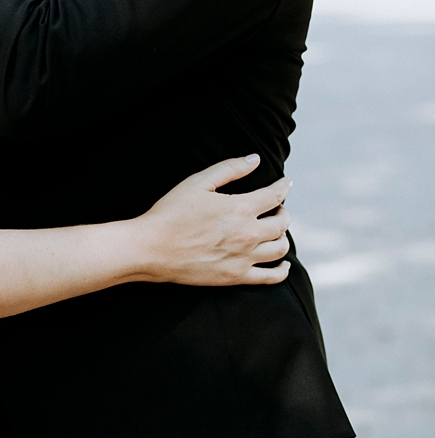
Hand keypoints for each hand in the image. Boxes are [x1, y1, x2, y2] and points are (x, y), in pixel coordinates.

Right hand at [137, 155, 291, 286]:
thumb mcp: (197, 182)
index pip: (274, 196)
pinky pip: (271, 277)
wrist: (152, 248)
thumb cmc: (171, 212)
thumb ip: (229, 168)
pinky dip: (282, 270)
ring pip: (280, 248)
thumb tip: (255, 159)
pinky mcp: (236, 277)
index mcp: (240, 208)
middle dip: (283, 211)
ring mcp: (244, 258)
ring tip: (276, 230)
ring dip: (283, 236)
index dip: (283, 187)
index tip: (286, 182)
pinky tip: (282, 263)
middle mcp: (248, 234)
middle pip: (282, 223)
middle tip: (277, 207)